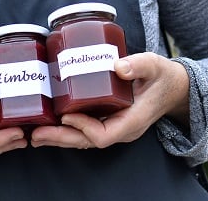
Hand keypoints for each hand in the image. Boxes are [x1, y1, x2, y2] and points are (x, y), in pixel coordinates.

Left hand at [29, 53, 189, 149]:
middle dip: (61, 139)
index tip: (67, 116)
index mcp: (132, 121)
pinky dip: (67, 129)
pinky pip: (85, 129)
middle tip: (36, 134)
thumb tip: (118, 66)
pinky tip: (49, 124)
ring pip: (84, 138)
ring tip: (35, 134)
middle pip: (88, 141)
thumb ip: (139, 65)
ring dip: (59, 137)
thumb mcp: (154, 66)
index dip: (84, 128)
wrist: (172, 87)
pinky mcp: (107, 119)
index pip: (104, 135)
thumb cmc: (163, 77)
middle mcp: (121, 128)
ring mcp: (114, 126)